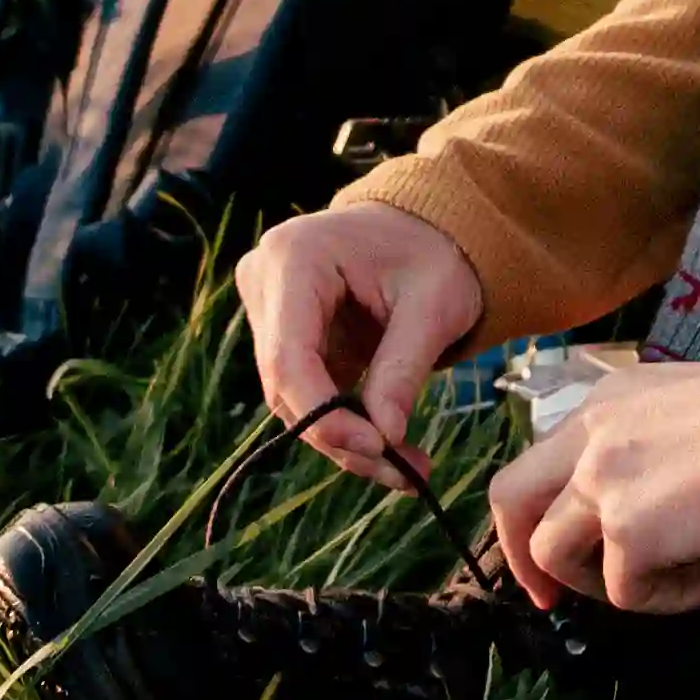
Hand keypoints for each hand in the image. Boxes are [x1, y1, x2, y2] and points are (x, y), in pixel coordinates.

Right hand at [234, 202, 481, 495]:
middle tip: (403, 472)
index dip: (323, 414)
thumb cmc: (434, 252)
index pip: (288, 356)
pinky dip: (348, 426)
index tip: (377, 447)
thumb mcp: (434, 305)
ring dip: (348, 441)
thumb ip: (403, 369)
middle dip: (343, 437)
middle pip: (287, 385)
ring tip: (409, 468)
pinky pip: (308, 395)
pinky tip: (393, 450)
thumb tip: (384, 440)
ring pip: (294, 400)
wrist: (427, 227)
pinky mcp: (285, 337)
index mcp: (294, 257)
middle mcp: (265, 281)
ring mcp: (270, 310)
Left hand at [489, 358, 699, 614]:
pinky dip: (668, 597)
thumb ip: (660, 439)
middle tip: (550, 597)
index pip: (546, 456)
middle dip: (522, 554)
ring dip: (601, 582)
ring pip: (553, 552)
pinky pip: (624, 591)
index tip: (569, 541)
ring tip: (667, 581)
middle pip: (512, 497)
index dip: (547, 505)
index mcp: (608, 401)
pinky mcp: (627, 534)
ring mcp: (601, 484)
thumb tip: (667, 491)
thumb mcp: (698, 405)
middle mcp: (590, 436)